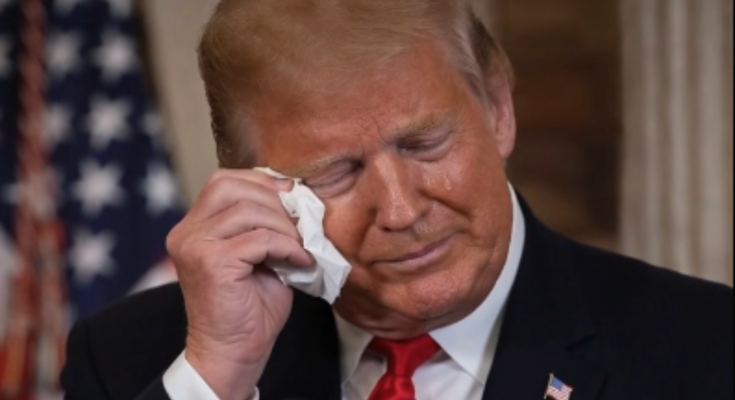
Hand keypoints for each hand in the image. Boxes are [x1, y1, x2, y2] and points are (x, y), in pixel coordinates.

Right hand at [166, 169, 312, 399]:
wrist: (234, 350)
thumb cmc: (250, 305)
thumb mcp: (258, 252)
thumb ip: (265, 222)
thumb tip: (296, 193)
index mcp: (193, 226)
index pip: (223, 181)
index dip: (262, 182)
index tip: (293, 196)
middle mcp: (186, 232)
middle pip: (232, 187)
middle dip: (275, 200)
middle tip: (303, 222)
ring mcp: (194, 246)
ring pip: (248, 211)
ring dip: (285, 226)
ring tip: (303, 246)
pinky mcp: (210, 263)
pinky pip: (259, 239)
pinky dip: (287, 247)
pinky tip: (300, 261)